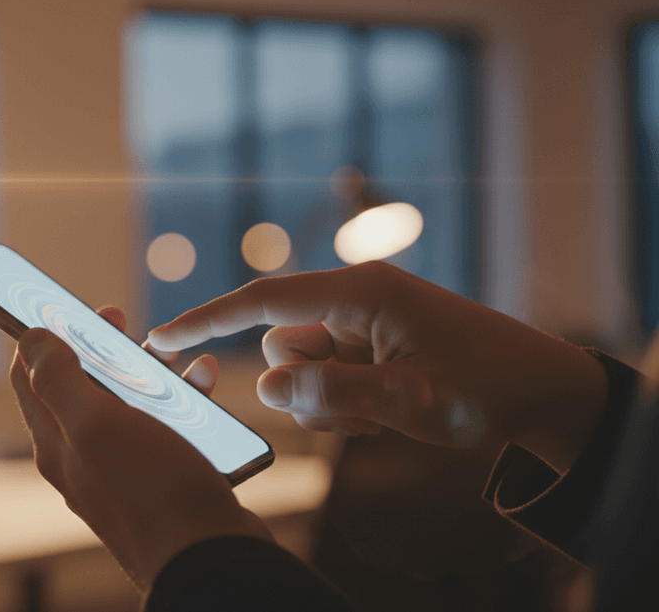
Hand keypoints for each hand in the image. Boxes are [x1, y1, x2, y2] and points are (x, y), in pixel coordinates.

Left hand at [10, 307, 272, 590]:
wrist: (210, 557)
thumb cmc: (151, 490)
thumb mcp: (96, 423)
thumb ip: (58, 379)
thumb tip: (29, 338)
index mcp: (57, 443)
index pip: (29, 378)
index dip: (41, 336)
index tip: (65, 307)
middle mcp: (86, 456)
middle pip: (83, 385)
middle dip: (101, 346)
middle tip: (120, 317)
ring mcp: (126, 467)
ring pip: (131, 401)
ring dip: (150, 369)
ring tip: (175, 350)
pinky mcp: (166, 474)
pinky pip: (168, 423)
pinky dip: (184, 398)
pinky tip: (206, 380)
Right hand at [147, 262, 607, 472]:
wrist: (544, 391)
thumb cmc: (487, 386)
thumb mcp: (411, 400)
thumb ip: (332, 395)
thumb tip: (263, 386)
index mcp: (359, 292)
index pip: (262, 300)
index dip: (206, 319)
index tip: (158, 337)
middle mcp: (352, 300)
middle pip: (281, 345)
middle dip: (304, 386)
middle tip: (363, 409)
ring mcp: (360, 326)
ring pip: (302, 370)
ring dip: (330, 403)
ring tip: (389, 411)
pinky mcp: (369, 348)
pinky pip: (327, 382)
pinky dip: (349, 407)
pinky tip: (396, 411)